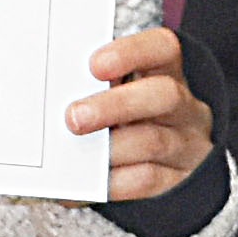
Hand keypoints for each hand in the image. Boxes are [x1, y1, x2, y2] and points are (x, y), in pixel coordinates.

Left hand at [67, 26, 214, 197]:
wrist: (171, 171)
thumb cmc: (131, 123)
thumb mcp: (121, 98)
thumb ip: (94, 92)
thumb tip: (50, 102)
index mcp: (167, 74)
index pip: (162, 48)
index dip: (131, 52)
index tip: (95, 65)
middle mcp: (184, 108)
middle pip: (162, 95)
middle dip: (115, 105)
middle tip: (74, 117)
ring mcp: (187, 146)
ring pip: (153, 142)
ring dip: (109, 148)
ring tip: (73, 155)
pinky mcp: (181, 182)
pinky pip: (146, 182)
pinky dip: (109, 184)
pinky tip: (77, 187)